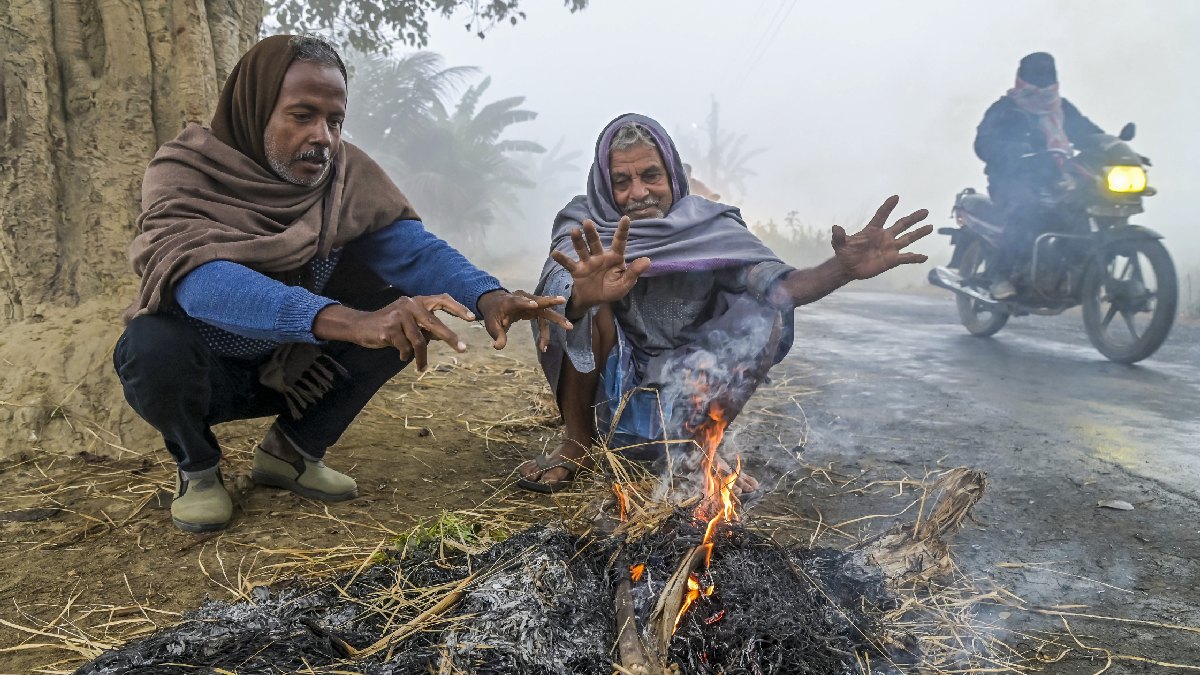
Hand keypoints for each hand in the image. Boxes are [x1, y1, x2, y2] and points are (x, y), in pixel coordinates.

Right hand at [317, 294, 473, 370]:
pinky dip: (405, 355)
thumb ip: (425, 325)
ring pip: (419, 341)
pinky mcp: (389, 329)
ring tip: (421, 367)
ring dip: (421, 357)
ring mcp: (399, 316)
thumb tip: (444, 336)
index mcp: (417, 300)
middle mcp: (409, 304)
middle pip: (435, 324)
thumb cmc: (389, 325)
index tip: (472, 318)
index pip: (442, 300)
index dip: (458, 308)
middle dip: (450, 338)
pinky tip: (402, 357)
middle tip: (463, 349)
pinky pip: (405, 348)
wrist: (360, 326)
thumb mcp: (409, 320)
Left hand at [476, 290, 571, 350]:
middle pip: (538, 301)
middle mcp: (523, 299)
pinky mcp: (536, 308)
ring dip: (557, 318)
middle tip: (562, 300)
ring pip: (545, 310)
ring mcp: (531, 302)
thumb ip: (497, 335)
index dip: (525, 303)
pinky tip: (548, 342)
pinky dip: (547, 330)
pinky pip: (544, 318)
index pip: (517, 301)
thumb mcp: (491, 325)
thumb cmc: (494, 314)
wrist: (497, 303)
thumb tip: (498, 347)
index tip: (533, 305)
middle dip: (550, 302)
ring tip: (569, 326)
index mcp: (509, 302)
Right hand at [551, 217, 650, 318]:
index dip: (623, 231)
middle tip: (587, 222)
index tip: (626, 218)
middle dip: (591, 233)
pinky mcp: (577, 270)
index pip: (619, 243)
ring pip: (582, 249)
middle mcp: (600, 257)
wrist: (594, 300)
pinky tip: (554, 253)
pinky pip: (569, 264)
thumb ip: (634, 272)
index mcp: (614, 258)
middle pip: (595, 243)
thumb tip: (648, 261)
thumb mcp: (625, 284)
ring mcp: (587, 262)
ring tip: (574, 231)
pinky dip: (562, 259)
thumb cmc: (611, 290)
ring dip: (578, 241)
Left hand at [831, 196, 932, 280]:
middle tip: (925, 211)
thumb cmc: (845, 253)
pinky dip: (915, 258)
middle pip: (901, 224)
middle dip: (913, 218)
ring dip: (919, 233)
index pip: (882, 216)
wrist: (849, 268)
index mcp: (873, 230)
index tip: (896, 197)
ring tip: (930, 227)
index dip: (888, 207)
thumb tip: (835, 228)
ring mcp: (890, 248)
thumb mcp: (840, 244)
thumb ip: (839, 237)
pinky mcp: (892, 260)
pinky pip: (906, 258)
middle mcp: (884, 237)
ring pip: (908, 238)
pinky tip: (925, 258)